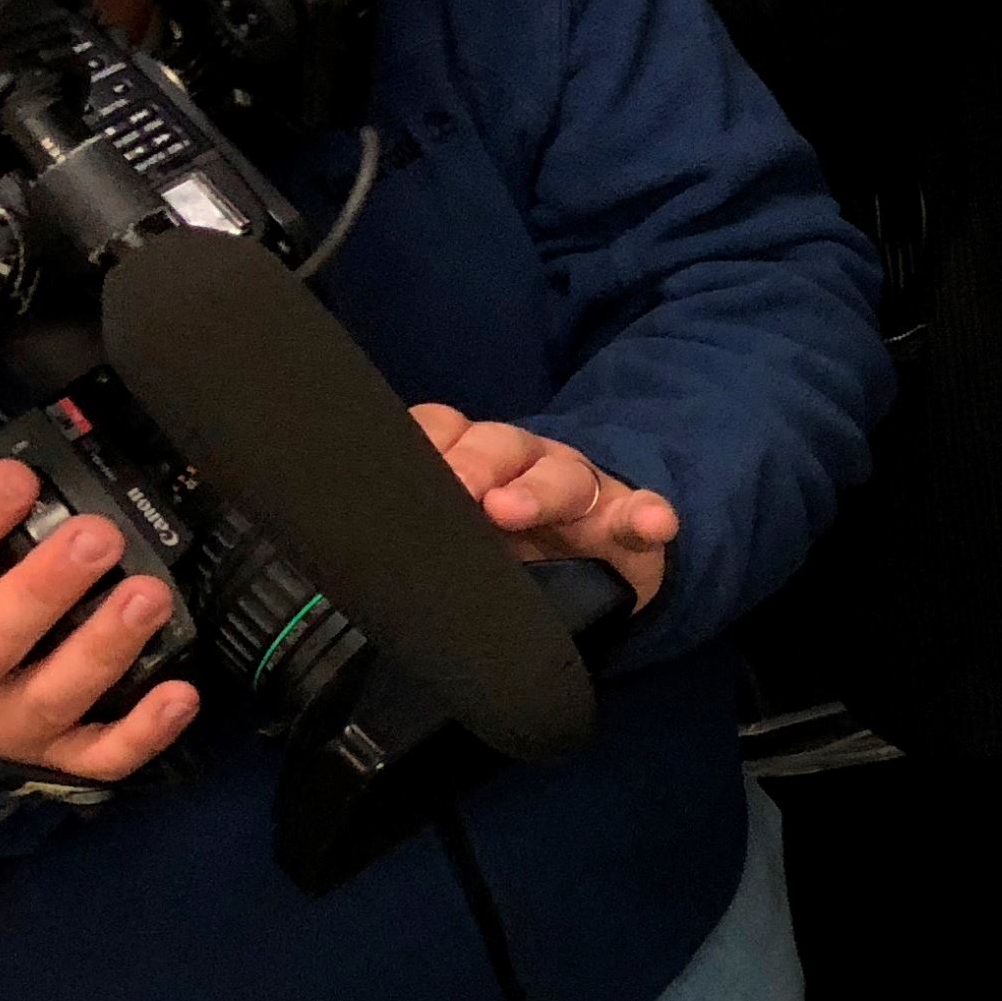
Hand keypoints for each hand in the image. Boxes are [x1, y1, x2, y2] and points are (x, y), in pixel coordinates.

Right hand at [0, 438, 199, 781]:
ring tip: (149, 594)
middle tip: (98, 537)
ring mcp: (0, 729)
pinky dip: (144, 731)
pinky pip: (100, 757)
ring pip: (55, 695)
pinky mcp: (50, 759)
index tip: (16, 476)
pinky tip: (182, 694)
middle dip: (46, 588)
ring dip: (106, 646)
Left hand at [408, 406, 678, 609]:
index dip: (425, 445)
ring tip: (511, 509)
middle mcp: (526, 465)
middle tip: (454, 492)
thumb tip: (349, 534)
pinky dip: (648, 516)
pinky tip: (652, 523)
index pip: (443, 432)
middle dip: (474, 465)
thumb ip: (423, 524)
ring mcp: (583, 492)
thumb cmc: (508, 548)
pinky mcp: (631, 522)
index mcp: (476, 462)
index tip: (403, 473)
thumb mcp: (458, 530)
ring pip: (563, 476)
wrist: (591, 567)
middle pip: (500, 448)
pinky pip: (641, 512)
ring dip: (539, 489)